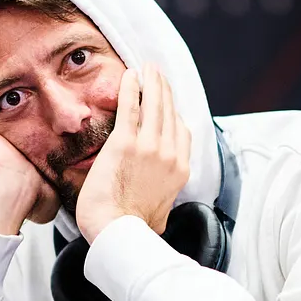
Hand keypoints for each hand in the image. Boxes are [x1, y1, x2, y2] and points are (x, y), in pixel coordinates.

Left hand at [75, 65, 192, 242]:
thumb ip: (162, 205)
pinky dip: (132, 89)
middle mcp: (169, 155)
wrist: (118, 233)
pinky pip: (130, 108)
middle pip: (170, 113)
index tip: (169, 101)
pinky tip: (130, 75)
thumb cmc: (133, 230)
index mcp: (179, 171)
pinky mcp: (125, 143)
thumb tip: (159, 213)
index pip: (182, 133)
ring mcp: (149, 147)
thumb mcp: (160, 216)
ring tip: (148, 68)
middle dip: (164, 90)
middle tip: (158, 74)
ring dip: (152, 83)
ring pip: (154, 106)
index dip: (175, 112)